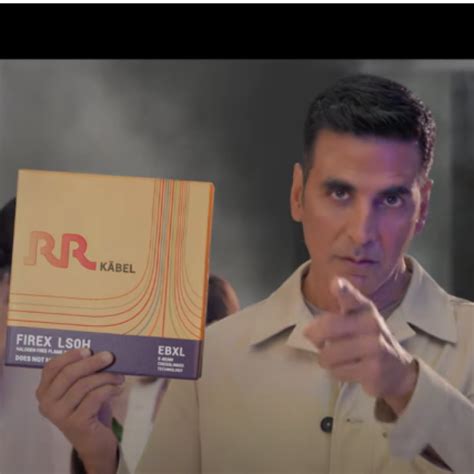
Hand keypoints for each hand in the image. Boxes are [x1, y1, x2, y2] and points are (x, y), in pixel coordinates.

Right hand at [36, 349, 124, 473]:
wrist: (94, 440)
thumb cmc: (89, 407)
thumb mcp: (83, 387)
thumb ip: (85, 371)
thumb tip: (102, 351)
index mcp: (45, 391)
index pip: (51, 367)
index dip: (70, 355)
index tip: (88, 350)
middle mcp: (47, 403)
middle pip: (69, 374)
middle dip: (92, 362)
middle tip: (110, 357)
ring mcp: (59, 415)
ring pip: (84, 385)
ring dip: (106, 377)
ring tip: (119, 377)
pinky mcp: (75, 423)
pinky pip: (94, 397)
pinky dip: (109, 389)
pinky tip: (118, 389)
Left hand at [303, 277, 417, 414]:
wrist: (399, 370)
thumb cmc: (368, 339)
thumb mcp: (357, 320)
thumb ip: (333, 318)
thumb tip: (308, 331)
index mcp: (365, 309)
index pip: (352, 298)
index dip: (343, 290)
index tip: (335, 283)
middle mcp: (372, 325)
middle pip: (329, 327)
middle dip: (315, 337)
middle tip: (318, 342)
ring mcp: (375, 348)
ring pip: (329, 354)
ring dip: (326, 359)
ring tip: (337, 358)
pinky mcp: (373, 371)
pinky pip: (338, 372)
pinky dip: (337, 372)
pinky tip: (350, 369)